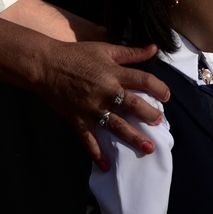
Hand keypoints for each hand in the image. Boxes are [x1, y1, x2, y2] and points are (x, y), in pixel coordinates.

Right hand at [38, 41, 168, 166]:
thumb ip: (131, 53)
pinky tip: (107, 166)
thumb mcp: (105, 49)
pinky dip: (97, 154)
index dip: (158, 88)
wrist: (46, 66)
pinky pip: (89, 139)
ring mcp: (91, 108)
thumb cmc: (76, 55)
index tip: (166, 96)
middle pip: (133, 105)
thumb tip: (154, 48)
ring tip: (148, 147)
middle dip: (149, 115)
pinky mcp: (78, 119)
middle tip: (159, 122)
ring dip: (133, 137)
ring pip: (116, 125)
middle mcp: (105, 91)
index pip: (142, 80)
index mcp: (113, 73)